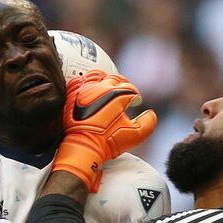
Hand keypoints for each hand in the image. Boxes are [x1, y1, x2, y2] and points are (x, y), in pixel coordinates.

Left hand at [53, 70, 156, 191]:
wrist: (83, 147)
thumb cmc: (109, 141)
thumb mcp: (136, 135)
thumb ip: (148, 122)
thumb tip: (151, 113)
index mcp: (118, 94)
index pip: (130, 88)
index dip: (135, 94)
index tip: (136, 100)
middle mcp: (101, 87)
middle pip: (115, 78)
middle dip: (123, 84)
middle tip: (124, 92)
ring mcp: (85, 89)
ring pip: (97, 75)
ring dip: (104, 79)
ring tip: (107, 87)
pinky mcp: (72, 94)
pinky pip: (79, 80)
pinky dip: (86, 82)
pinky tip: (89, 88)